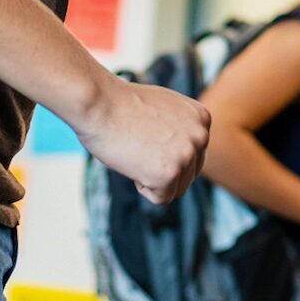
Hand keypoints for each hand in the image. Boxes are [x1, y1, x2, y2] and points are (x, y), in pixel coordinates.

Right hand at [74, 79, 210, 203]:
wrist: (98, 102)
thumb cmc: (120, 104)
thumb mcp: (164, 108)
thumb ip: (181, 128)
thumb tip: (183, 149)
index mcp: (202, 119)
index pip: (193, 156)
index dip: (164, 151)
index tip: (147, 133)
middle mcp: (201, 136)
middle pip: (188, 175)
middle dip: (162, 168)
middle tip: (139, 144)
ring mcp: (187, 155)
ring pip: (176, 190)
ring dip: (153, 177)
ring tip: (136, 150)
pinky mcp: (170, 174)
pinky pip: (161, 198)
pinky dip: (142, 186)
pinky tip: (132, 160)